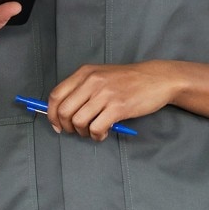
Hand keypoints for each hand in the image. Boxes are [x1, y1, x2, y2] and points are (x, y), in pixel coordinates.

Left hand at [47, 62, 180, 140]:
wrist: (156, 78)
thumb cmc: (128, 80)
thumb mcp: (101, 76)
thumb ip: (82, 89)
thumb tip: (62, 111)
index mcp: (85, 73)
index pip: (56, 95)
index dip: (51, 114)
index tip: (57, 125)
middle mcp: (92, 81)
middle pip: (63, 111)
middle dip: (66, 127)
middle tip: (76, 131)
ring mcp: (105, 94)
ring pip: (78, 122)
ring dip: (83, 133)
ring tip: (93, 132)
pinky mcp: (118, 107)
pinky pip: (96, 128)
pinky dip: (97, 136)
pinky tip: (103, 133)